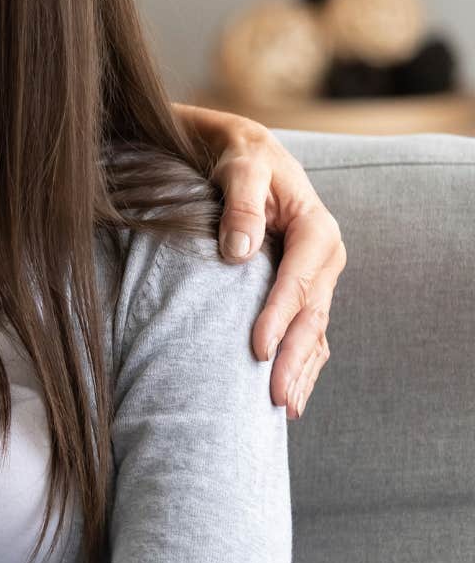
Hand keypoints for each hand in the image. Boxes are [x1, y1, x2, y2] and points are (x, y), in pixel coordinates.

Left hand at [180, 103, 345, 418]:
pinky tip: (292, 394)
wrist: (247, 154)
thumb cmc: (242, 160)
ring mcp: (319, 277)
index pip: (298, 282)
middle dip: (294, 359)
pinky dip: (302, 363)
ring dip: (302, 371)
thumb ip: (240, 206)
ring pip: (315, 331)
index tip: (257, 350)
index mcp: (317, 229)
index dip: (279, 318)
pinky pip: (309, 332)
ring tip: (284, 408)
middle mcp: (326, 258)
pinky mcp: (305, 289)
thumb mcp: (240, 169)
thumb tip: (237, 253)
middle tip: (275, 398)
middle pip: (311, 316)